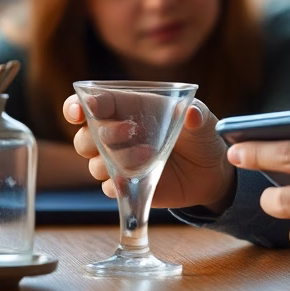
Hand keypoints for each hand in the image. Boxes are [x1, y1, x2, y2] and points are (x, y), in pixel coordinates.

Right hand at [64, 93, 234, 208]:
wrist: (210, 172)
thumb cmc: (200, 135)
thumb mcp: (202, 120)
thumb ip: (197, 114)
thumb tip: (191, 113)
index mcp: (129, 108)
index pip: (93, 104)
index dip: (79, 106)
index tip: (82, 110)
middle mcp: (117, 135)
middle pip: (84, 136)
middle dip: (100, 134)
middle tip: (130, 131)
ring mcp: (118, 162)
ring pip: (94, 163)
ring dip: (116, 160)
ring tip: (148, 156)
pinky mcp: (126, 186)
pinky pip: (108, 187)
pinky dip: (118, 184)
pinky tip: (137, 179)